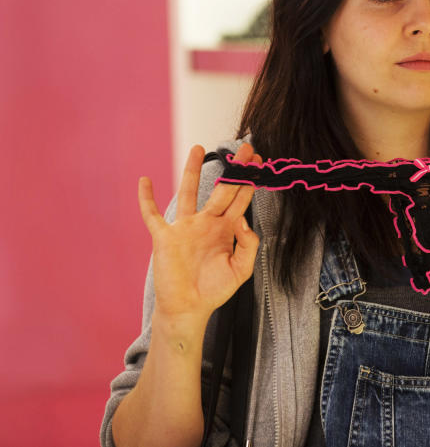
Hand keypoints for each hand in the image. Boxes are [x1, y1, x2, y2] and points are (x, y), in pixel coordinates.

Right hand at [138, 142, 262, 322]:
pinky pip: (153, 214)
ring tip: (199, 147)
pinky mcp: (165, 237)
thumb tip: (242, 220)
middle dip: (234, 169)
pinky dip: (146, 199)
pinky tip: (144, 180)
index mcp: (226, 229)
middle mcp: (207, 223)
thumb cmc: (214, 290)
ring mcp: (185, 227)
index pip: (240, 199)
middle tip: (245, 147)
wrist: (189, 308)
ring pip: (188, 192)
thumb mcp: (241, 269)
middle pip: (221, 189)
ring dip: (192, 170)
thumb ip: (249, 245)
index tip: (258, 161)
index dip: (249, 181)